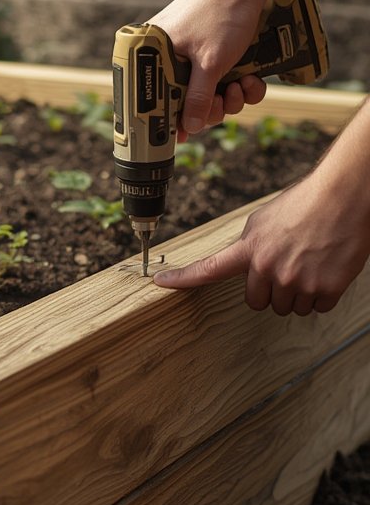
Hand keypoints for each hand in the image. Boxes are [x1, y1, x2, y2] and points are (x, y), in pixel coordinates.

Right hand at [149, 0, 269, 138]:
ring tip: (242, 85)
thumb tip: (189, 127)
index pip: (152, 98)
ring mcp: (194, 55)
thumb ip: (196, 97)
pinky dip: (240, 85)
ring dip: (230, 98)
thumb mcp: (209, 62)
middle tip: (224, 103)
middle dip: (210, 108)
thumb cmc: (221, 11)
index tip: (183, 138)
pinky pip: (223, 81)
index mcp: (154, 55)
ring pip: (208, 94)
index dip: (168, 120)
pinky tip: (251, 79)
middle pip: (183, 101)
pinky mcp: (217, 53)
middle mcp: (170, 56)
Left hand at [152, 172, 369, 315]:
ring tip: (310, 264)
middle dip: (270, 291)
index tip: (161, 283)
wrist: (344, 196)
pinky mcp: (325, 289)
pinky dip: (321, 296)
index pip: (208, 269)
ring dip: (298, 294)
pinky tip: (326, 271)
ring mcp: (296, 281)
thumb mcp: (264, 220)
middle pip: (259, 302)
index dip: (183, 279)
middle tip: (287, 267)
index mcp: (250, 249)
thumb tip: (241, 263)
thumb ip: (248, 244)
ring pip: (288, 308)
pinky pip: (316, 308)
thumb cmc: (306, 203)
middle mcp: (268, 268)